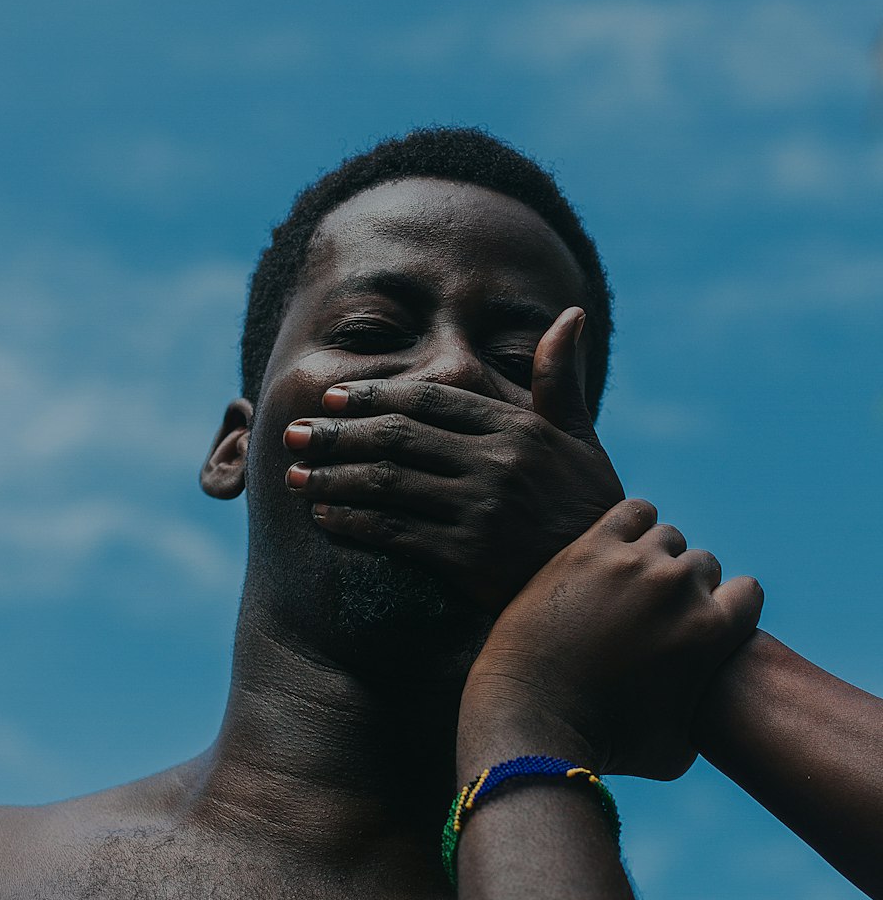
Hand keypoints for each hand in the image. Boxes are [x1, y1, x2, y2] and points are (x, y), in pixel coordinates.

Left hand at [282, 308, 623, 610]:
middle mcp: (498, 464)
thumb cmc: (586, 505)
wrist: (607, 586)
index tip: (334, 397)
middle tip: (293, 433)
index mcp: (518, 428)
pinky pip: (396, 532)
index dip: (375, 396)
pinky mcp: (469, 559)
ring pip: (388, 483)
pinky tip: (326, 517)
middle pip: (398, 438)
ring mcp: (482, 511)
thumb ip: (560, 379)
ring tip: (294, 476)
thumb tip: (570, 313)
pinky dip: (355, 522)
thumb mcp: (581, 438)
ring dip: (332, 477)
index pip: (432, 400)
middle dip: (337, 433)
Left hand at [458, 499, 763, 779]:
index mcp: (714, 632)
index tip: (700, 620)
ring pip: (667, 536)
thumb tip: (716, 696)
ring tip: (628, 584)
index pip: (747, 592)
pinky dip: (632, 524)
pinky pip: (631, 511)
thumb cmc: (608, 744)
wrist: (536, 717)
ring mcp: (634, 562)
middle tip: (652, 610)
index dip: (725, 607)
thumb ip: (707, 708)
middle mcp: (680, 588)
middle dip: (685, 586)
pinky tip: (617, 546)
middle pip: (702, 564)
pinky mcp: (590, 547)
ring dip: (655, 556)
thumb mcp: (681, 747)